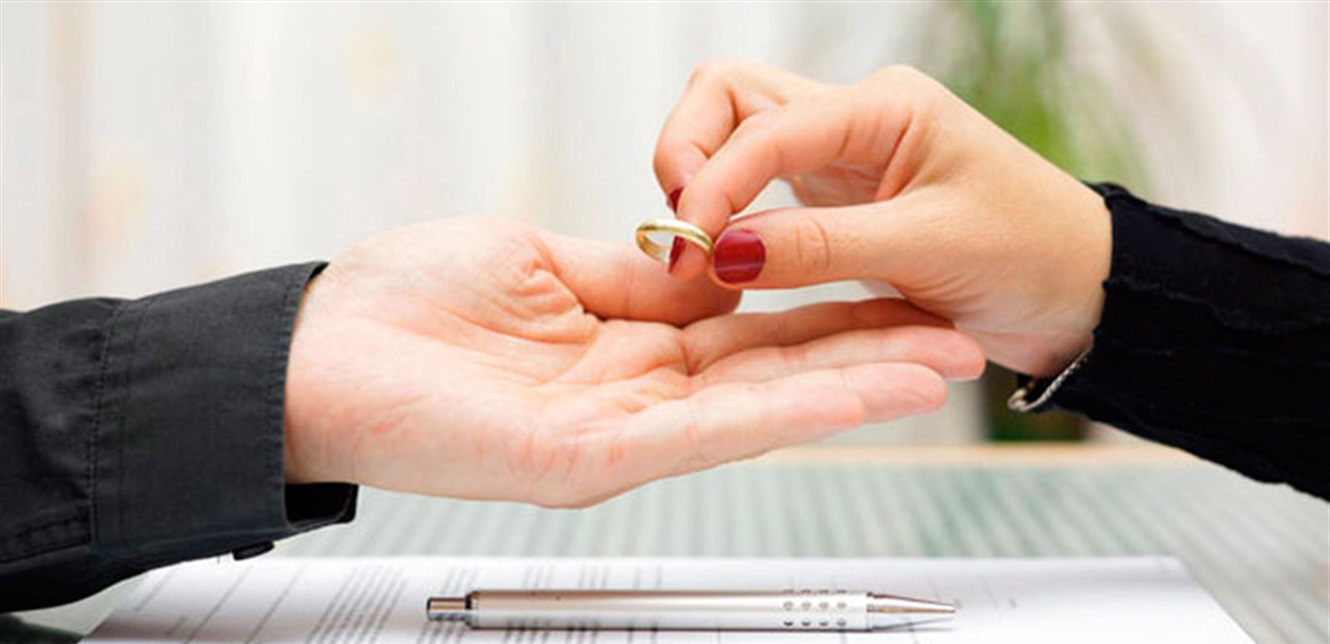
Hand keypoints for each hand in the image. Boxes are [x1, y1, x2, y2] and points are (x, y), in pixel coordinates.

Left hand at [283, 218, 982, 506]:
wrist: (313, 352)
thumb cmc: (405, 306)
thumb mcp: (540, 261)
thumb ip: (633, 275)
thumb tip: (709, 263)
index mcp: (624, 346)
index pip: (749, 330)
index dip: (827, 314)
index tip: (896, 294)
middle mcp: (632, 399)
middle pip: (773, 376)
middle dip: (868, 357)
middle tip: (956, 342)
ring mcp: (617, 435)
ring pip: (759, 410)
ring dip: (854, 388)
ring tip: (939, 367)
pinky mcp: (590, 458)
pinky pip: (706, 431)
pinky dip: (788, 408)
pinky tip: (856, 391)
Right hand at [655, 61, 1111, 375]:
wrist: (1079, 291)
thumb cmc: (1030, 256)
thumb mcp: (929, 250)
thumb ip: (820, 247)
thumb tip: (720, 250)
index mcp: (883, 108)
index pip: (762, 122)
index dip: (714, 181)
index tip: (689, 247)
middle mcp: (852, 118)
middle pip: (728, 97)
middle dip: (687, 153)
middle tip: (677, 233)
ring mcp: (838, 156)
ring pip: (733, 136)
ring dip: (700, 182)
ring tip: (695, 250)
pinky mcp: (831, 198)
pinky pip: (755, 187)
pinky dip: (726, 214)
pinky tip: (722, 257)